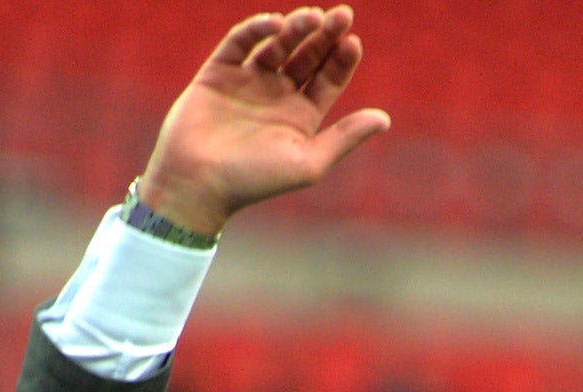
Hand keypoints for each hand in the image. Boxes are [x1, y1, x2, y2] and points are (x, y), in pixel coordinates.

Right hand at [138, 9, 389, 238]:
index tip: (352, 42)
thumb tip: (385, 119)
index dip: (341, 60)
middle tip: (343, 15)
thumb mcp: (308, 162)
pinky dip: (257, 30)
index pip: (328, 79)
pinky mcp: (218, 72)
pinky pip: (240, 42)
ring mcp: (247, 82)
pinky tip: (276, 24)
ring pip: (277, 45)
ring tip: (312, 17)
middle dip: (325, 36)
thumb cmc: (255, 181)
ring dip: (295, 29)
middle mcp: (277, 97)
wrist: (198, 183)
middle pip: (307, 56)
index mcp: (301, 118)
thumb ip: (345, 139)